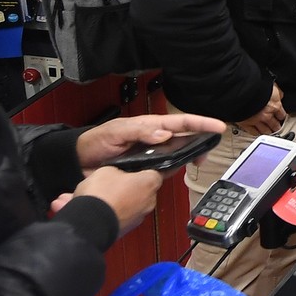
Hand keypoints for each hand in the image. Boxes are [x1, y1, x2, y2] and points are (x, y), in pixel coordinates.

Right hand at [56, 166, 164, 236]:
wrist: (90, 224)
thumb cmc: (101, 195)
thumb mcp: (106, 170)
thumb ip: (118, 170)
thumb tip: (116, 174)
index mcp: (149, 183)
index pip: (154, 173)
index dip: (143, 170)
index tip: (134, 169)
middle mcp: (149, 201)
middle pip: (143, 190)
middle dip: (130, 186)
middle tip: (114, 183)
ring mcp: (139, 217)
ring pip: (132, 204)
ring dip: (121, 201)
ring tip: (102, 197)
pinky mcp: (127, 229)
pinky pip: (122, 216)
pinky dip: (113, 212)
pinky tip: (100, 208)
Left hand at [76, 114, 226, 174]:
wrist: (78, 162)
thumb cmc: (95, 141)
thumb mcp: (116, 131)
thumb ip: (140, 131)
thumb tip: (164, 134)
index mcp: (150, 126)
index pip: (180, 123)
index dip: (200, 123)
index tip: (217, 126)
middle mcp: (154, 139)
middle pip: (185, 138)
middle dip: (201, 141)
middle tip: (210, 149)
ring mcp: (151, 155)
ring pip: (178, 154)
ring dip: (190, 156)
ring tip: (199, 161)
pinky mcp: (145, 170)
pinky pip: (165, 169)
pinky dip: (175, 171)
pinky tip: (181, 172)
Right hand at [237, 83, 285, 135]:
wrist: (242, 90)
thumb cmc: (256, 86)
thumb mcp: (272, 86)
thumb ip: (277, 93)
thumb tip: (280, 96)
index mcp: (275, 106)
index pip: (282, 115)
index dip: (281, 116)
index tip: (281, 118)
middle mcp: (267, 115)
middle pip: (275, 125)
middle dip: (277, 127)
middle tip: (277, 128)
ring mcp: (256, 121)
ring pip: (265, 130)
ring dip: (268, 132)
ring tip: (270, 133)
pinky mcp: (246, 124)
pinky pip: (253, 132)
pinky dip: (257, 133)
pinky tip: (258, 133)